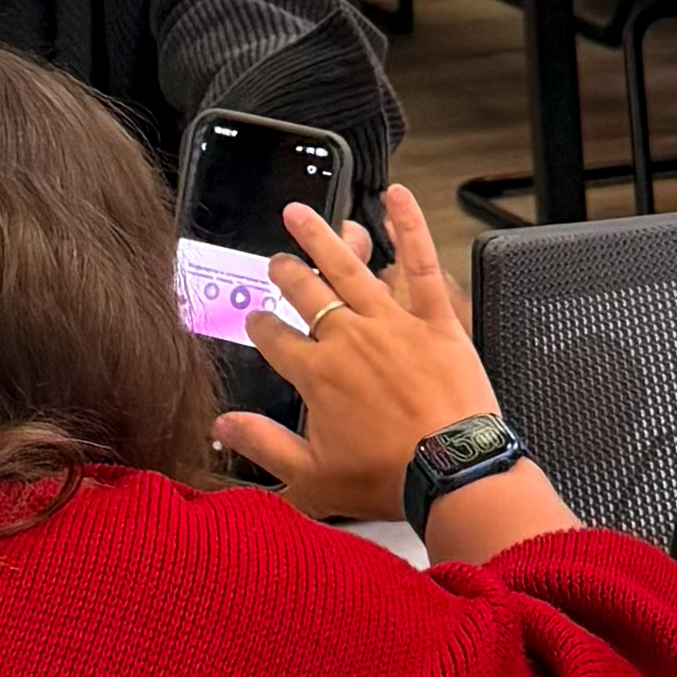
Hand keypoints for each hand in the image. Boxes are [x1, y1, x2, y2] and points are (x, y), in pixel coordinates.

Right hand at [216, 187, 495, 521]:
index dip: (261, 326)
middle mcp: (348, 339)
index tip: (256, 320)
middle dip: (286, 274)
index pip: (275, 338)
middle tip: (278, 263)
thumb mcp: (312, 477)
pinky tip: (396, 196)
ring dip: (321, 237)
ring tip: (300, 215)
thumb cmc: (388, 479)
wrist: (455, 472)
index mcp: (317, 374)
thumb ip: (263, 445)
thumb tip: (221, 424)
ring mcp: (392, 323)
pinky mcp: (435, 319)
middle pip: (306, 293)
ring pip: (349, 269)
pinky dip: (409, 227)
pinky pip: (420, 265)